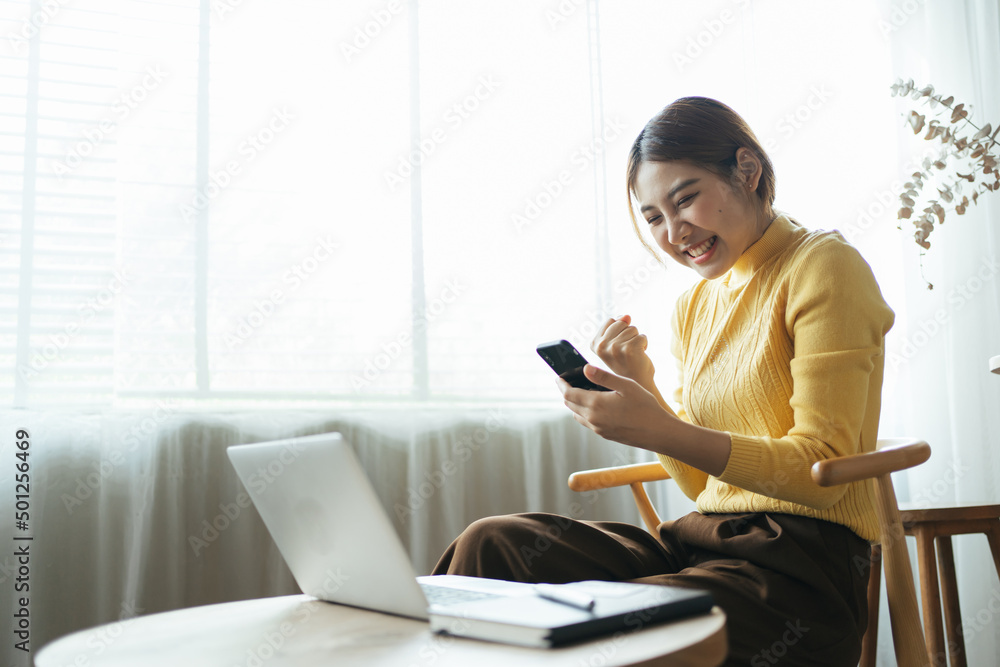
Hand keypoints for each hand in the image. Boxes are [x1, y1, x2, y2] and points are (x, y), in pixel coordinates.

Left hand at [557, 364, 675, 451]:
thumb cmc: (646, 407)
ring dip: (574, 403)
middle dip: (566, 392)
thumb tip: (585, 368)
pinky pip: (587, 422)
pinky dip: (584, 412)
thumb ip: (604, 377)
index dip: (561, 384)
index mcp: (596, 404)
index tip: (559, 376)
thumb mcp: (626, 386)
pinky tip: (595, 404)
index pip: (569, 394)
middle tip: (568, 381)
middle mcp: (593, 419)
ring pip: (577, 414)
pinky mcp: (604, 434)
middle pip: (570, 404)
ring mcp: (598, 429)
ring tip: (581, 391)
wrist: (658, 433)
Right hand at [591, 315, 654, 389]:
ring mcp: (615, 347)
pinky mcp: (629, 349)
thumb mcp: (615, 343)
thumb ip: (617, 326)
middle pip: (621, 323)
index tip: (618, 347)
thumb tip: (626, 316)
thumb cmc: (627, 363)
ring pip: (633, 329)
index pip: (611, 321)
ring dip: (636, 340)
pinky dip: (644, 345)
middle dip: (628, 334)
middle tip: (626, 352)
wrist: (636, 383)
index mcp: (595, 344)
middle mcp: (602, 346)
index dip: (619, 331)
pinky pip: (642, 336)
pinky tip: (639, 356)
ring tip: (632, 355)